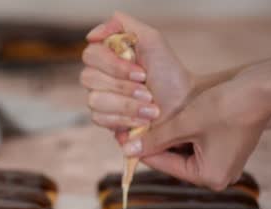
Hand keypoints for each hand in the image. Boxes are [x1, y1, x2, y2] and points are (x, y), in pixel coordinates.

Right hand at [80, 12, 193, 142]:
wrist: (181, 105)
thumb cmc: (168, 73)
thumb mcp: (151, 39)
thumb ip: (122, 25)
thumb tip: (92, 36)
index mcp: (107, 54)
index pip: (90, 54)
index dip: (114, 65)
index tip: (141, 72)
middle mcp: (98, 75)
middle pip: (89, 78)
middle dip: (124, 87)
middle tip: (148, 92)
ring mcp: (98, 97)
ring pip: (95, 100)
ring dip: (128, 105)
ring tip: (151, 109)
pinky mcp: (102, 119)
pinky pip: (100, 119)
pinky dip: (125, 120)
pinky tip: (142, 121)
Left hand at [122, 79, 270, 190]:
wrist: (261, 90)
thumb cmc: (224, 107)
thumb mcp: (184, 123)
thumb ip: (155, 138)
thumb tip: (127, 151)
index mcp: (209, 177)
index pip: (164, 164)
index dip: (141, 149)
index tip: (121, 139)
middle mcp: (218, 178)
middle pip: (173, 160)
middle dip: (154, 143)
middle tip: (130, 130)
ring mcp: (224, 166)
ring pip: (183, 153)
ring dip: (167, 138)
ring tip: (143, 124)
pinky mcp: (227, 153)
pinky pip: (196, 147)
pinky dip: (182, 135)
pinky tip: (166, 121)